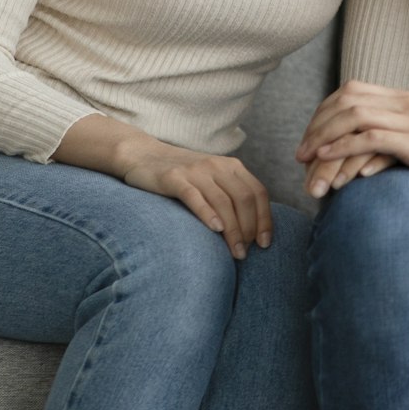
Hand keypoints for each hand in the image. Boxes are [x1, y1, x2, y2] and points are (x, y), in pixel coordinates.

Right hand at [119, 143, 272, 261]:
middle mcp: (217, 166)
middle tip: (245, 254)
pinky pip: (194, 196)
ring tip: (235, 252)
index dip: (265, 219)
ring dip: (233, 230)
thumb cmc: (183, 176)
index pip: (258, 193)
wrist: (143, 155)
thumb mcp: (213, 180)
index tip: (265, 244)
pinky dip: (207, 213)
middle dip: (249, 229)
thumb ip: (231, 197)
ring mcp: (195, 171)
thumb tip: (252, 232)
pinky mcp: (173, 178)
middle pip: (244, 198)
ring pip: (223, 201)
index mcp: (232, 166)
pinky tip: (215, 229)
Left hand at [295, 81, 408, 200]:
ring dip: (324, 137)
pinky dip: (342, 146)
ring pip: (353, 116)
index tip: (310, 139)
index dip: (324, 113)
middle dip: (317, 125)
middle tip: (301, 153)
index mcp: (405, 99)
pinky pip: (369, 137)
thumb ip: (392, 141)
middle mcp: (405, 103)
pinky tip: (327, 158)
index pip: (352, 92)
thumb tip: (357, 158)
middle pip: (346, 100)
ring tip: (307, 159)